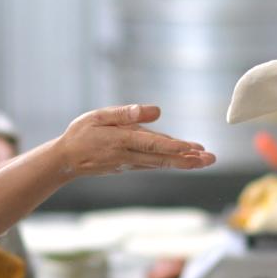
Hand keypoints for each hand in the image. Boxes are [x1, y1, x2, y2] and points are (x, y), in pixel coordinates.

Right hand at [53, 104, 214, 177]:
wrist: (65, 160)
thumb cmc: (80, 133)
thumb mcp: (97, 116)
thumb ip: (125, 114)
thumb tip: (156, 111)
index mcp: (121, 140)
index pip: (153, 143)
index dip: (175, 146)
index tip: (194, 148)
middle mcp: (128, 155)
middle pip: (163, 158)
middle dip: (188, 159)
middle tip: (211, 158)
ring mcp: (129, 164)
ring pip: (161, 163)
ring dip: (183, 162)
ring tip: (205, 159)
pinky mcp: (128, 166)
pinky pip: (153, 164)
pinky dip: (169, 162)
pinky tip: (182, 159)